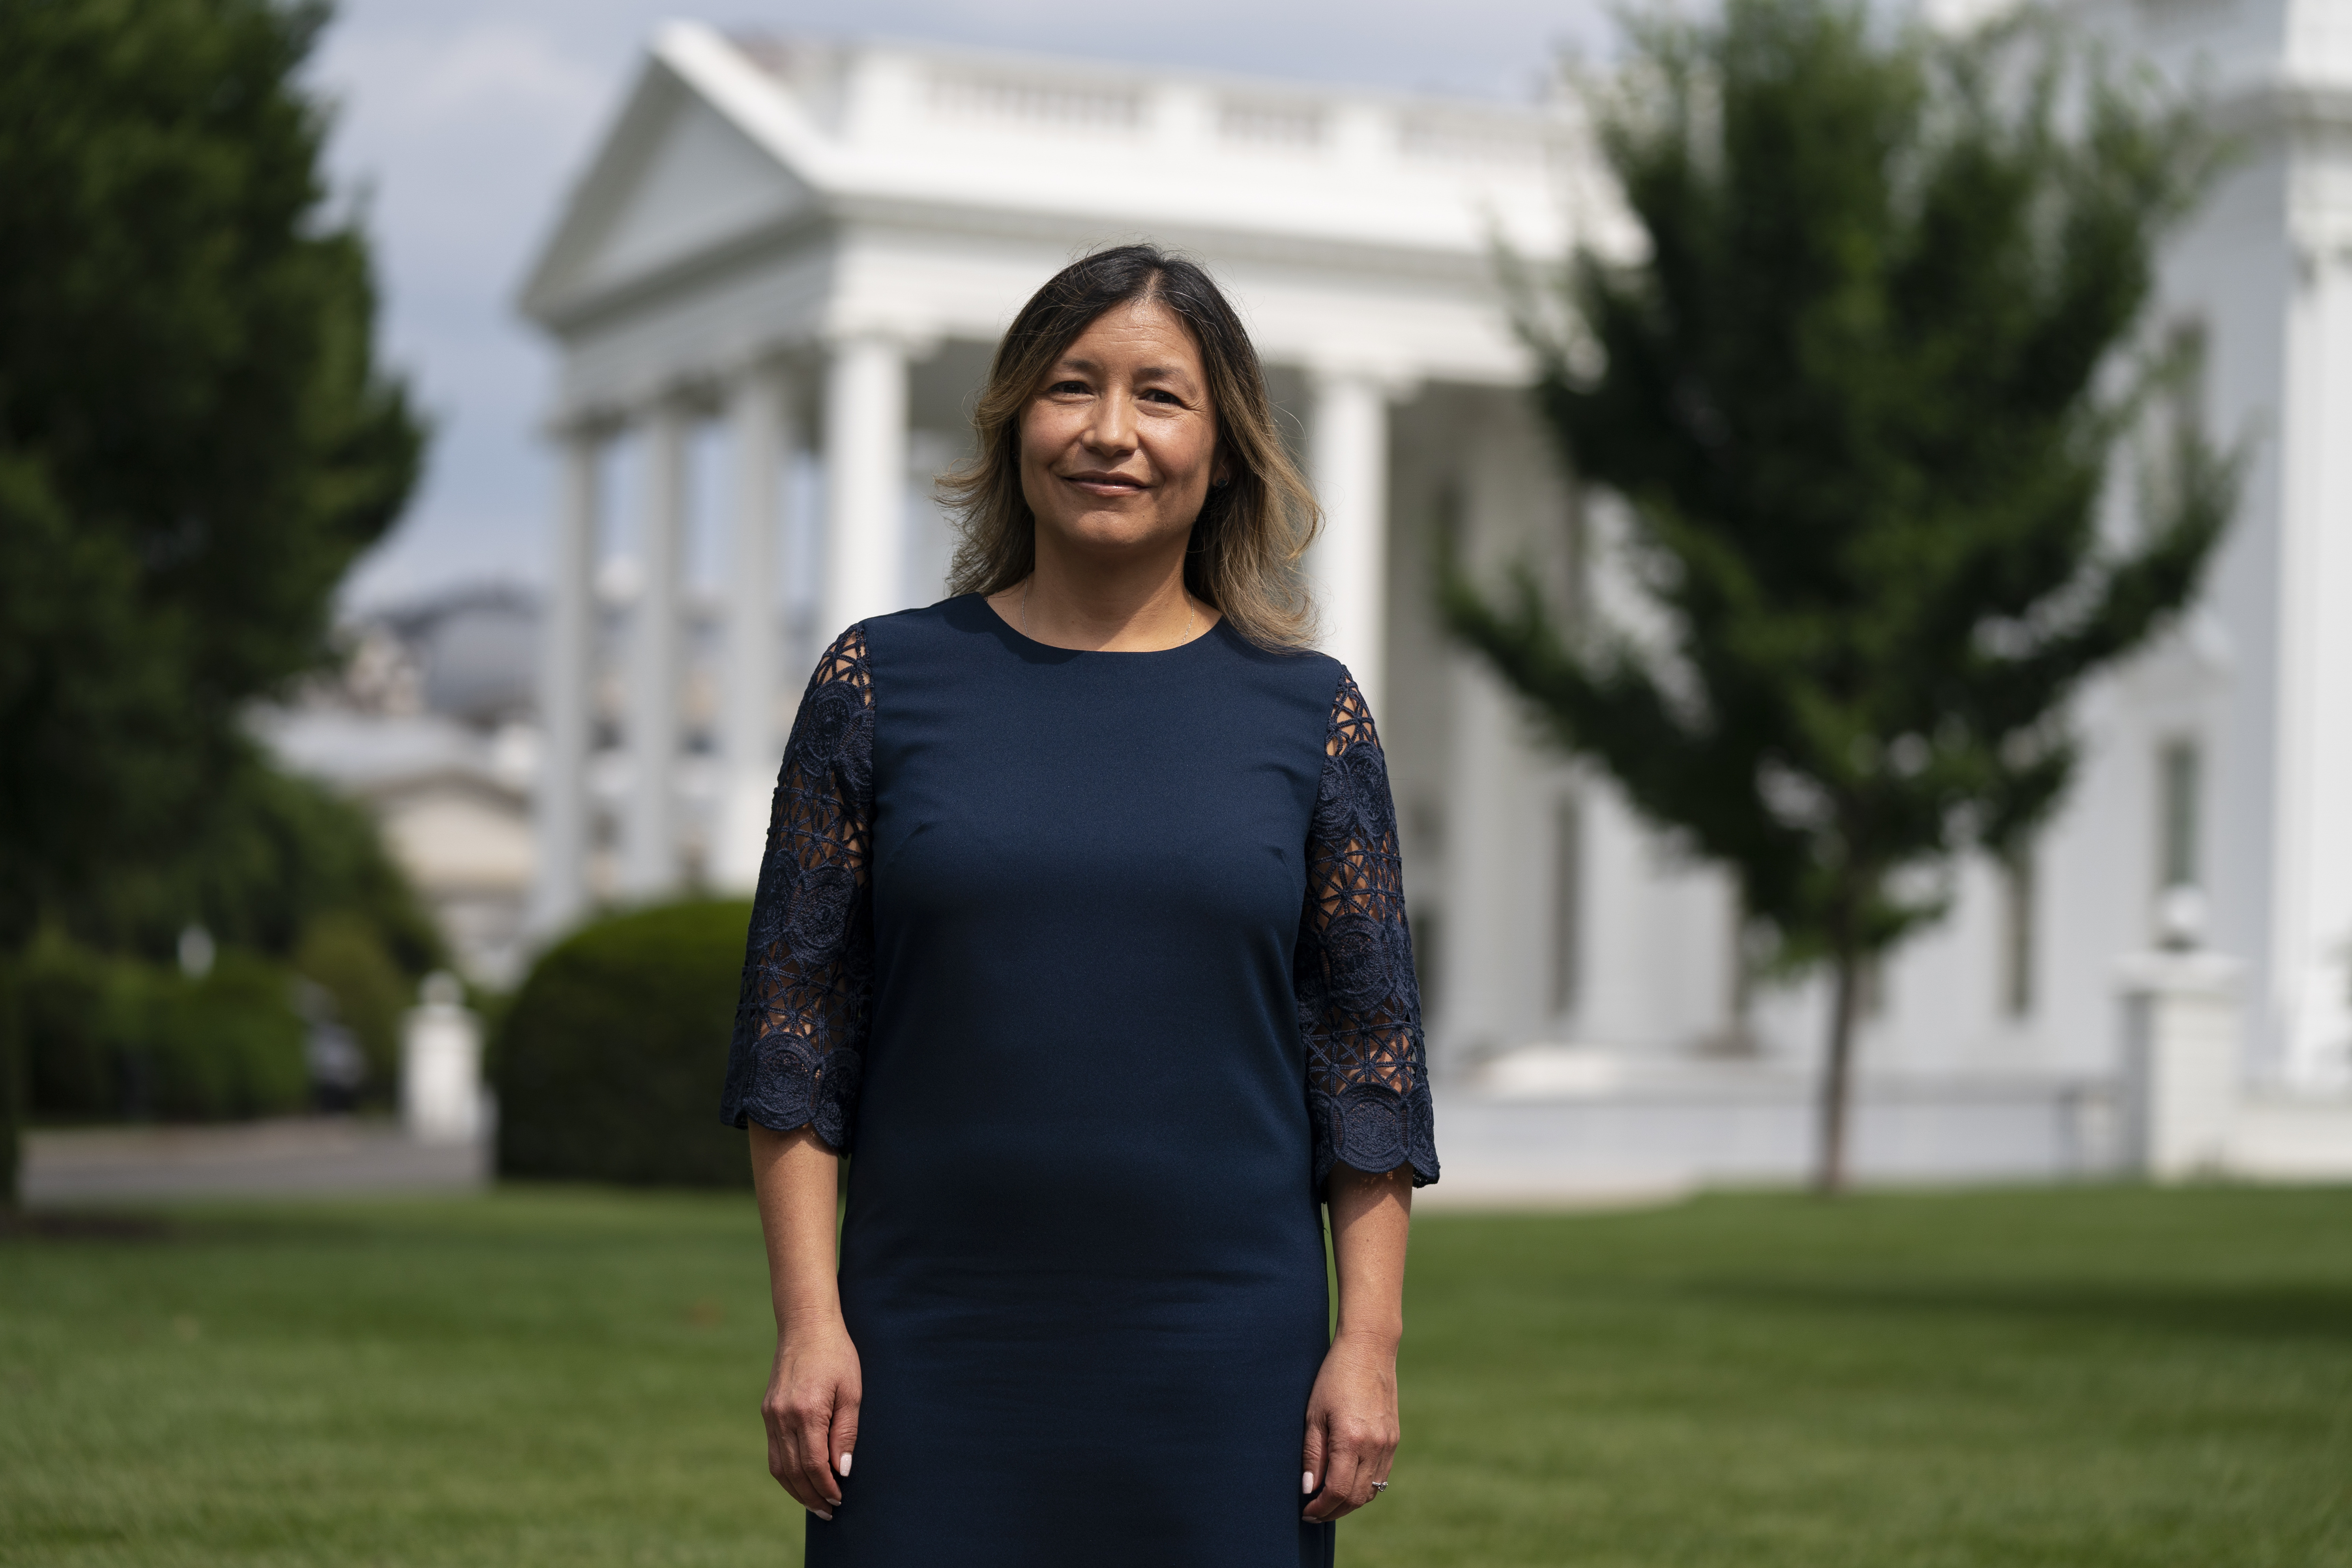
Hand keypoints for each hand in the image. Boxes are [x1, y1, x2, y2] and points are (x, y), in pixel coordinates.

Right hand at [763, 1309, 861, 1519]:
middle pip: (794, 1471)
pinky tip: (800, 1479)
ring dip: (796, 1489)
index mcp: (807, 1411)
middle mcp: (783, 1417)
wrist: (806, 1326)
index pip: (814, 1464)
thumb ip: (846, 1433)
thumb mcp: (851, 1391)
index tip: (840, 1499)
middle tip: (828, 1511)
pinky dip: (785, 1472)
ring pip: (779, 1466)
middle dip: (812, 1496)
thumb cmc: (836, 1355)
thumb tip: (842, 1471)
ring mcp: (771, 1415)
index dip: (827, 1487)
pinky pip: (773, 1452)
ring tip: (815, 1503)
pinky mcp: (767, 1412)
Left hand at [1301, 1328, 1398, 1523]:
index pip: (1338, 1491)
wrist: (1369, 1349)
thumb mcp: (1314, 1414)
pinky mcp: (1394, 1439)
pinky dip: (1364, 1487)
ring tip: (1328, 1501)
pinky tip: (1347, 1482)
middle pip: (1356, 1497)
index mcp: (1351, 1439)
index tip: (1305, 1511)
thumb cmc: (1334, 1377)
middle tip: (1313, 1513)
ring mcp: (1388, 1444)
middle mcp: (1374, 1446)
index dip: (1321, 1508)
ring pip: (1371, 1490)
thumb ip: (1312, 1455)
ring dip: (1349, 1502)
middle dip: (1333, 1511)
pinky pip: (1381, 1475)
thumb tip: (1309, 1489)